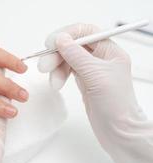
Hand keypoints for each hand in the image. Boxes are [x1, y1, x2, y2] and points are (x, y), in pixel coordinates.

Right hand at [38, 23, 152, 162]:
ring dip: (56, 68)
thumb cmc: (115, 104)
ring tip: (53, 83)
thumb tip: (60, 38)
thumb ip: (76, 55)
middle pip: (73, 45)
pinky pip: (66, 70)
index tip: (51, 43)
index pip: (86, 32)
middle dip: (57, 55)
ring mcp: (91, 69)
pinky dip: (59, 75)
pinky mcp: (84, 80)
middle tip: (44, 66)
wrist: (118, 131)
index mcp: (109, 51)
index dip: (67, 34)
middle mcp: (100, 57)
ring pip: (67, 59)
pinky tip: (56, 84)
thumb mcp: (95, 75)